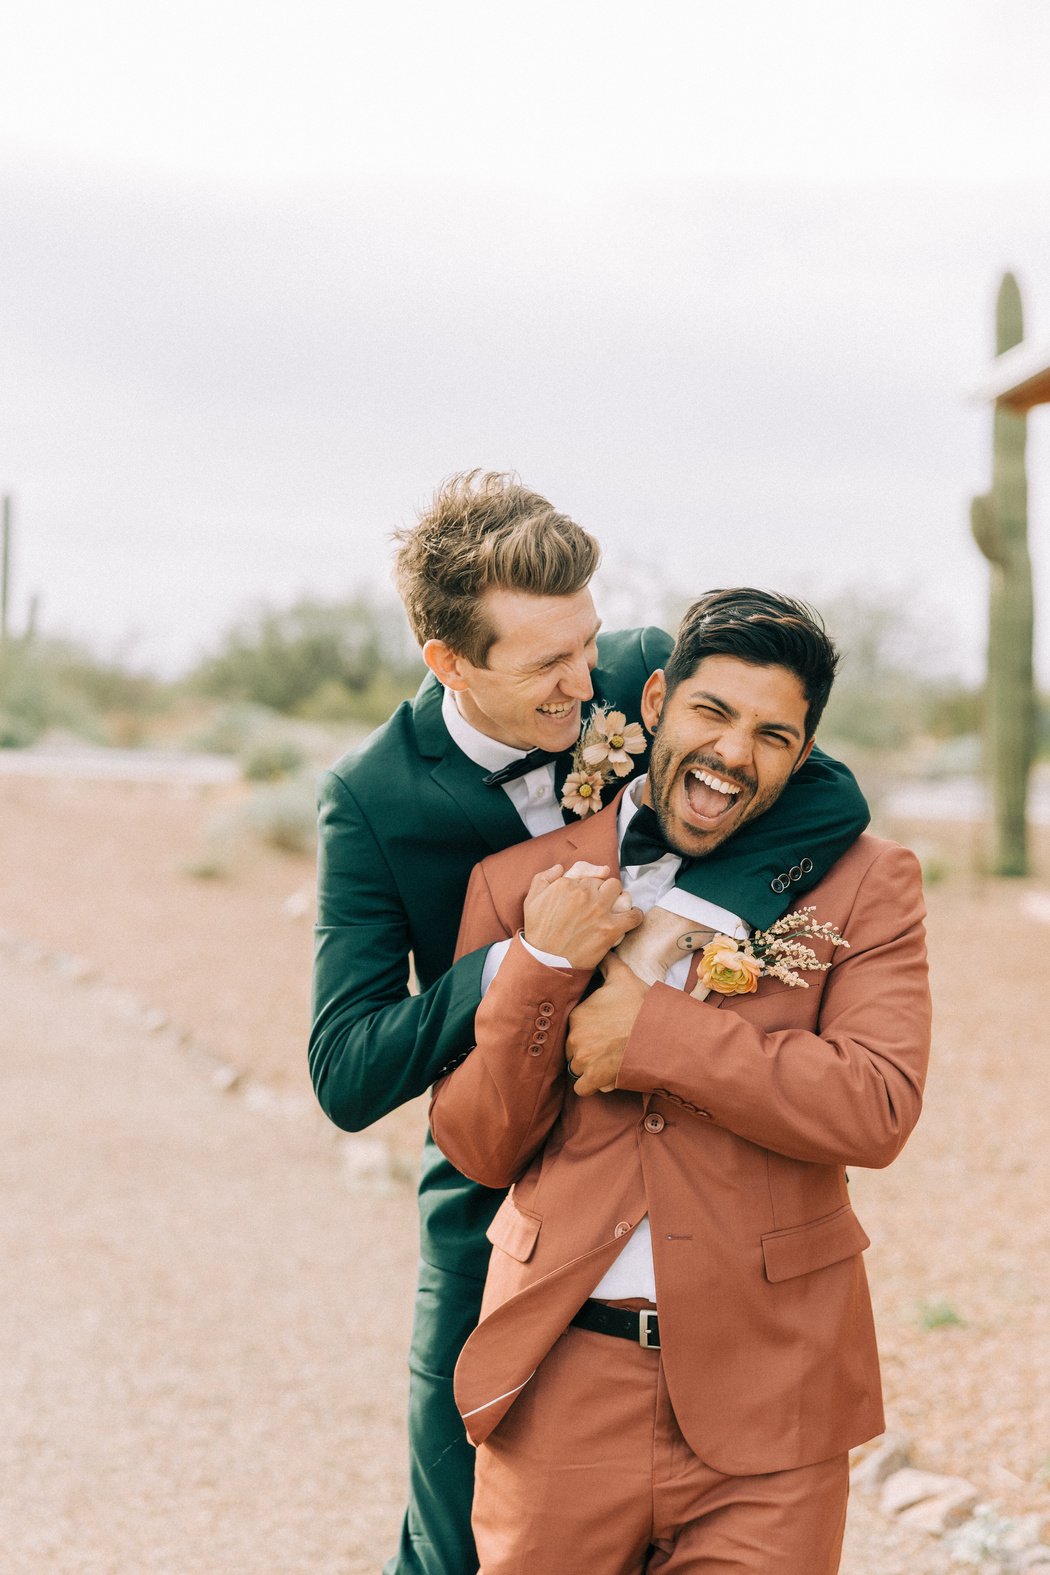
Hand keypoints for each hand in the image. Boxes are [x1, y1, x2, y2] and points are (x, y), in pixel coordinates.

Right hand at [522, 864, 641, 970]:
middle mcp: (584, 893)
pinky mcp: (610, 929)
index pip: (588, 873)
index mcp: (566, 884)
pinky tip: (630, 918)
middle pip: (605, 881)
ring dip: (618, 898)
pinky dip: (634, 915)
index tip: (591, 891)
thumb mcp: (531, 900)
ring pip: (619, 891)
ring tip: (615, 908)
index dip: (591, 882)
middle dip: (604, 890)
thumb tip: (560, 867)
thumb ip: (544, 878)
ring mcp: (599, 910)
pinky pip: (633, 915)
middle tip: (601, 902)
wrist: (546, 961)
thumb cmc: (539, 932)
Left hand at [565, 951, 649, 1095]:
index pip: (574, 1028)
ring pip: (577, 1069)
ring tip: (610, 1064)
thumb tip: (603, 950)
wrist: (659, 1032)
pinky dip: (590, 1087)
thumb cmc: (642, 1005)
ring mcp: (583, 1059)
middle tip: (609, 1049)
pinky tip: (604, 1080)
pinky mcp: (593, 1078)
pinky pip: (581, 1088)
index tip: (604, 1033)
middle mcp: (574, 1037)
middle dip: (587, 1052)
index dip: (588, 1032)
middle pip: (573, 1050)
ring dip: (589, 1070)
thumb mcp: (623, 977)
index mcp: (577, 1014)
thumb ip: (608, 963)